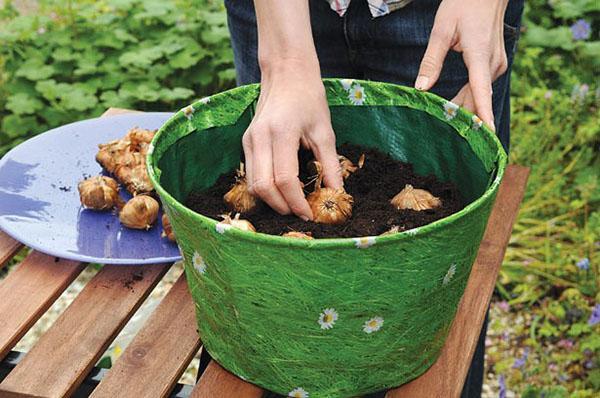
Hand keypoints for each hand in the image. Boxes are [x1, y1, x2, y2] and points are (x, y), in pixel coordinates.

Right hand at [243, 59, 342, 219]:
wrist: (286, 73)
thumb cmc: (309, 98)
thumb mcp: (325, 131)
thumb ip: (330, 165)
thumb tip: (337, 194)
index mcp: (281, 133)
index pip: (285, 179)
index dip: (297, 202)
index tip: (310, 214)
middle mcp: (259, 138)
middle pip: (263, 187)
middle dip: (281, 206)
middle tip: (300, 213)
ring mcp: (249, 140)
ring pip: (253, 184)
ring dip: (271, 200)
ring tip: (292, 204)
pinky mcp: (245, 142)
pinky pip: (251, 174)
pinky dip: (265, 187)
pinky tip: (282, 189)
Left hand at [415, 0, 508, 129]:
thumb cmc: (463, 5)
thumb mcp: (441, 30)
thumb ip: (431, 60)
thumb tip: (421, 87)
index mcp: (479, 54)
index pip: (481, 90)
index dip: (483, 113)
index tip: (486, 133)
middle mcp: (493, 62)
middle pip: (477, 97)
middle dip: (462, 115)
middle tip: (442, 130)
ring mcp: (497, 64)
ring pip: (480, 93)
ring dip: (464, 106)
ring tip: (445, 119)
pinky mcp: (496, 64)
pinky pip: (482, 86)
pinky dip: (470, 96)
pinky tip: (456, 106)